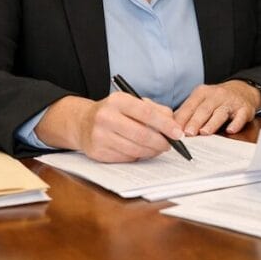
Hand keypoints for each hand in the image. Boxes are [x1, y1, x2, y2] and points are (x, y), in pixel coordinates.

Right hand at [40, 93, 184, 162]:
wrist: (82, 122)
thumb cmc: (115, 112)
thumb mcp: (133, 103)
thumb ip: (156, 110)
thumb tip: (174, 125)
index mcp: (117, 101)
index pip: (146, 113)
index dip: (165, 125)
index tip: (178, 133)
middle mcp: (106, 117)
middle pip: (141, 134)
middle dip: (161, 142)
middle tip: (170, 145)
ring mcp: (99, 136)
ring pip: (135, 150)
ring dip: (151, 152)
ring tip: (158, 148)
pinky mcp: (97, 152)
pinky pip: (126, 158)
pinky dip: (138, 157)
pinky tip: (141, 151)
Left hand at [175, 80, 260, 135]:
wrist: (242, 90)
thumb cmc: (216, 100)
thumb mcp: (200, 101)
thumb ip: (186, 112)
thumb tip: (168, 127)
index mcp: (202, 93)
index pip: (190, 106)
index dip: (182, 118)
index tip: (174, 130)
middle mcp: (216, 95)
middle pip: (204, 109)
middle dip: (195, 121)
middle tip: (187, 133)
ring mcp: (231, 102)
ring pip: (220, 112)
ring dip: (212, 123)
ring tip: (205, 132)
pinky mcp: (244, 109)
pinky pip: (240, 116)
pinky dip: (236, 123)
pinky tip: (231, 130)